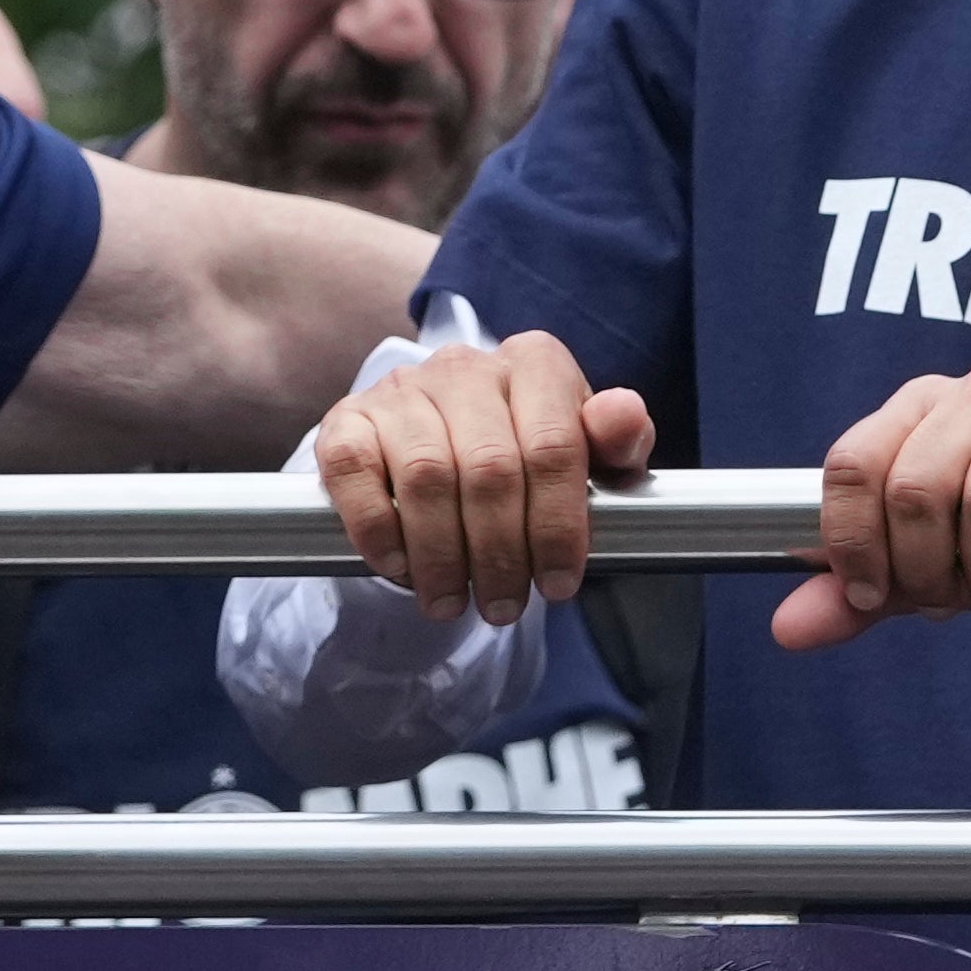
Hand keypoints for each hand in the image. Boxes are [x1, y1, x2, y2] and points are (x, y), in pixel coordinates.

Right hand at [310, 334, 654, 624]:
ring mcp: (403, 389)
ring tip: (450, 601)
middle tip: (502, 606)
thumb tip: (622, 418)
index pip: (554, 446)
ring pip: (426, 476)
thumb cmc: (528, 459)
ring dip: (440, 555)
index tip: (557, 584)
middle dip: (500, 553)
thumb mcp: (589, 457)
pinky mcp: (348, 419)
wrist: (445, 447)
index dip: (557, 526)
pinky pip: (355, 471)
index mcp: (535, 364)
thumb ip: (618, 442)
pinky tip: (397, 565)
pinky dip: (377, 527)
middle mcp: (466, 366)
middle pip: (490, 469)